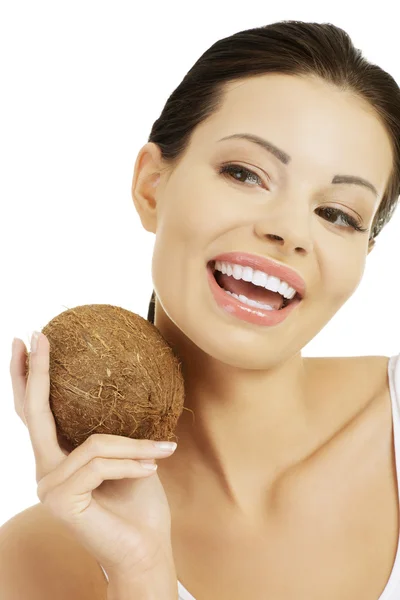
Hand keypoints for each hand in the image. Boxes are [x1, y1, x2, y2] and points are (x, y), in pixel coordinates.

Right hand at [10, 333, 177, 580]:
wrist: (146, 550)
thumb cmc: (138, 501)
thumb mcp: (128, 454)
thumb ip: (113, 428)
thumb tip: (124, 382)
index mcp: (58, 457)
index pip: (35, 412)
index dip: (28, 376)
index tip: (29, 341)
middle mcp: (45, 470)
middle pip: (34, 413)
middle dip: (36, 371)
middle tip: (39, 336)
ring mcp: (48, 487)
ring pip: (93, 444)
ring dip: (135, 446)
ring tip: (164, 452)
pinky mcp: (62, 501)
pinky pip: (101, 463)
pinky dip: (132, 463)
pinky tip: (152, 472)